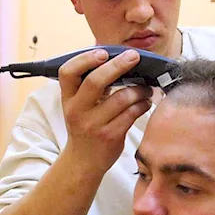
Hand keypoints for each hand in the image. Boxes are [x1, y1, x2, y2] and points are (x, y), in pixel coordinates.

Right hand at [59, 49, 152, 174]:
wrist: (82, 162)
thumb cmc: (84, 128)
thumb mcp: (79, 106)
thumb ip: (90, 86)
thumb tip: (114, 58)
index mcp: (68, 99)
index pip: (68, 73)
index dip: (84, 59)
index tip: (103, 52)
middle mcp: (77, 111)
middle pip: (95, 81)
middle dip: (118, 65)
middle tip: (134, 56)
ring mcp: (93, 125)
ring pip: (121, 98)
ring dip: (138, 89)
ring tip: (146, 87)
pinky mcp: (110, 136)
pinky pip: (131, 114)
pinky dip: (142, 105)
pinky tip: (145, 102)